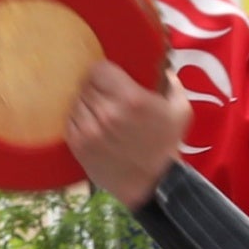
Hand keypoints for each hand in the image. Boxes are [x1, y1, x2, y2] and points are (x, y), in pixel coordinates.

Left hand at [63, 59, 190, 209]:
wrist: (151, 183)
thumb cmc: (167, 144)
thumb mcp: (180, 109)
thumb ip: (170, 82)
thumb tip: (159, 66)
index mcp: (131, 99)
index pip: (98, 70)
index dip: (103, 71)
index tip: (109, 76)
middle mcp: (107, 113)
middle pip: (86, 85)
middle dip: (95, 87)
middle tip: (105, 94)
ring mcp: (89, 130)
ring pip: (75, 102)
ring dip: (85, 103)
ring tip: (99, 110)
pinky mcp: (77, 145)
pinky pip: (69, 121)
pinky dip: (78, 119)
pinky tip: (92, 124)